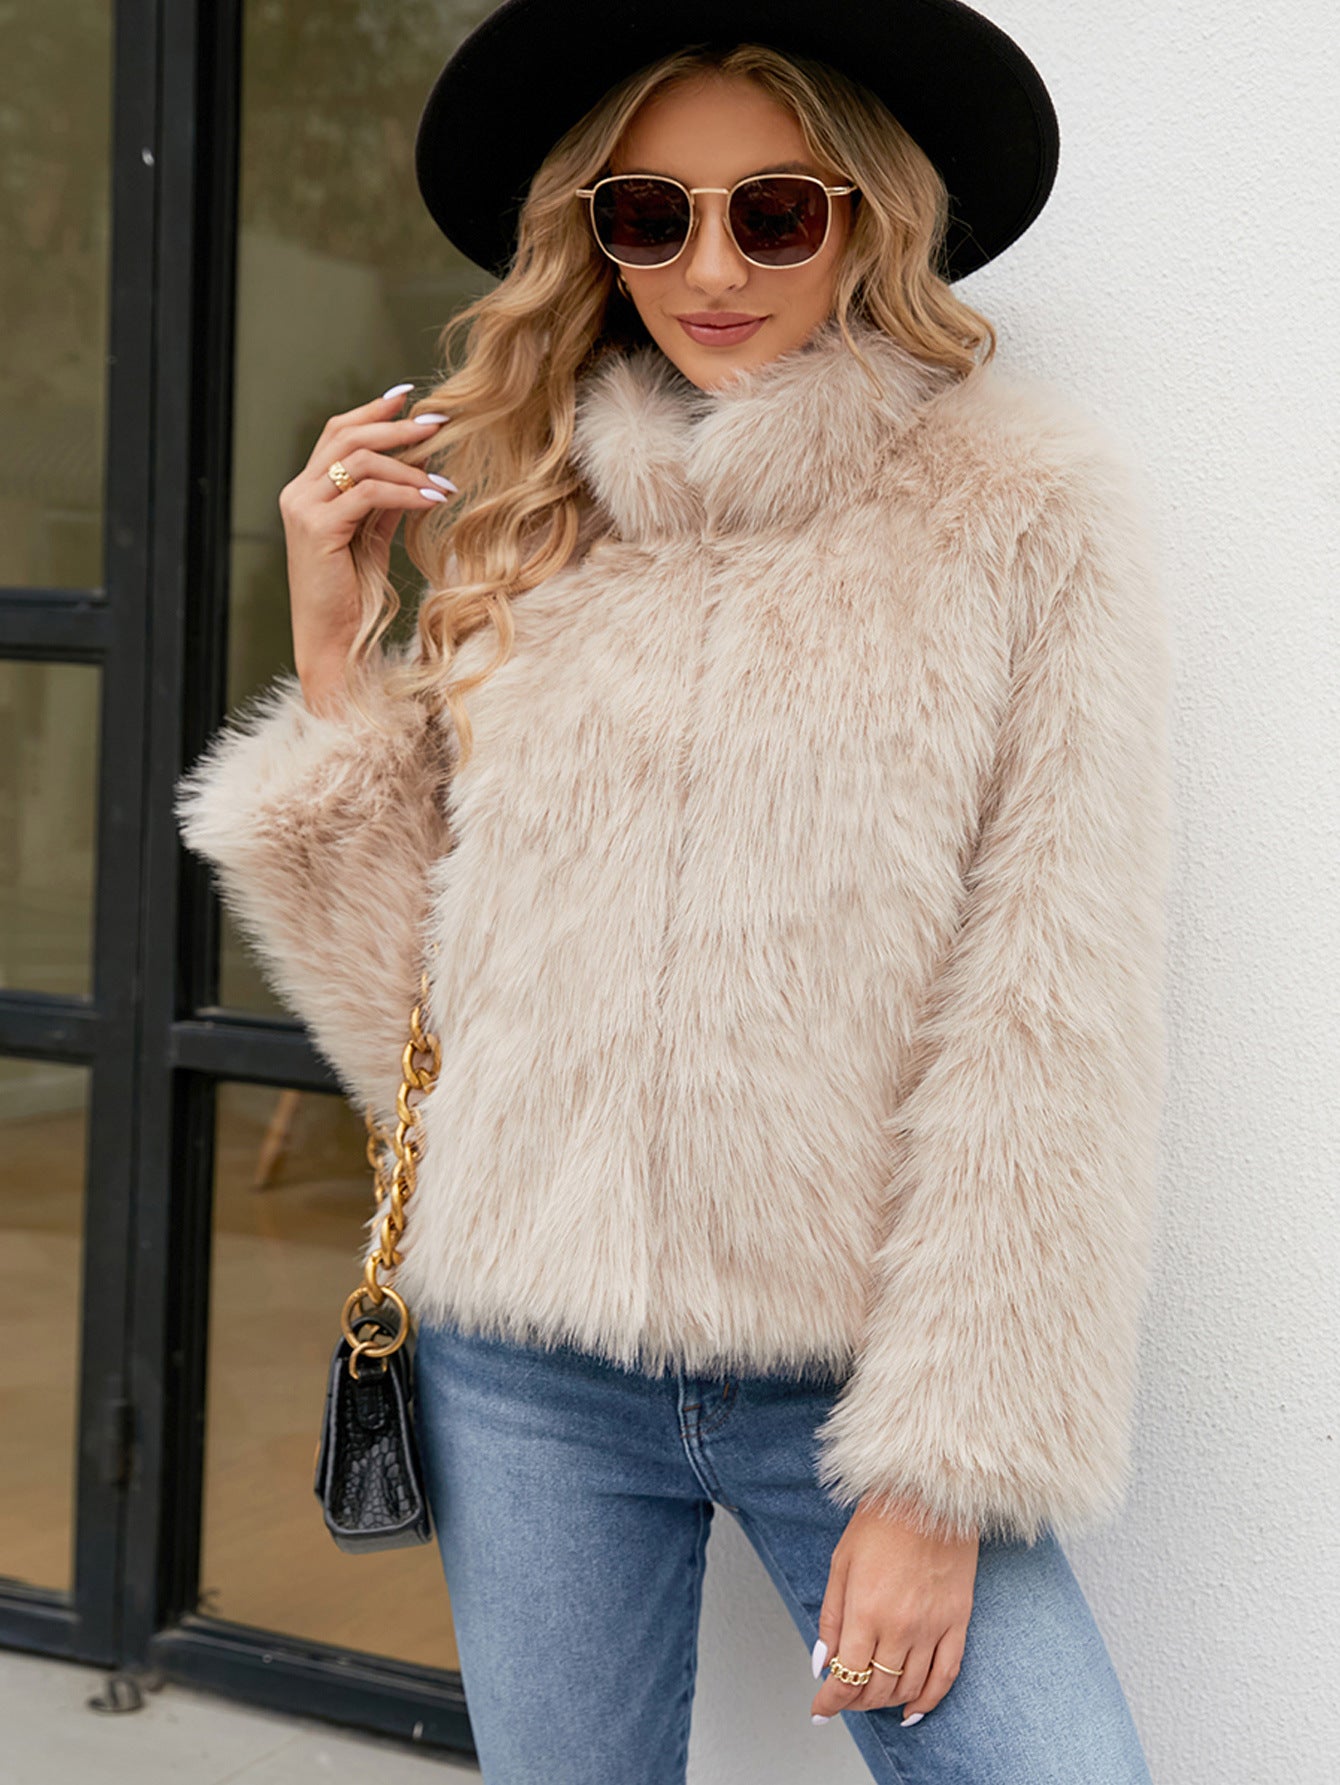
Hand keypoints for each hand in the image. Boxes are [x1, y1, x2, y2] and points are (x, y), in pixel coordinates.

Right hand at [276, 384, 454, 713]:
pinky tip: (432, 498)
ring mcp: (303, 509)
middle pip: (346, 436)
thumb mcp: (370, 538)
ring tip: (444, 481)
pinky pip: (368, 495)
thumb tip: (415, 471)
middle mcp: (298, 493)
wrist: (333, 642)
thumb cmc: (351, 596)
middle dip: (396, 427)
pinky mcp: (318, 529)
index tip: (408, 397)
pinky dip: (405, 492)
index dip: (372, 413)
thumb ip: (382, 503)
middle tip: (438, 423)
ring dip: (408, 466)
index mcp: (307, 491)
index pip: (337, 433)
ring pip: (359, 461)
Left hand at [809, 1493, 976, 1726]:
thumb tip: (822, 1663)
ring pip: (909, 1688)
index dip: (831, 1700)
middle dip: (855, 1700)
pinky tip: (914, 1710)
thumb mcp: (841, 1563)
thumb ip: (831, 1618)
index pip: (846, 1677)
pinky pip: (946, 1675)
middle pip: (876, 1687)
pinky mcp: (958, 1621)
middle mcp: (900, 1627)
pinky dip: (929, 1700)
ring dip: (886, 1702)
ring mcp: (933, 1627)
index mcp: (866, 1610)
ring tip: (872, 1698)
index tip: (821, 1708)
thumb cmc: (880, 1522)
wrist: (929, 1494)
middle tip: (844, 1696)